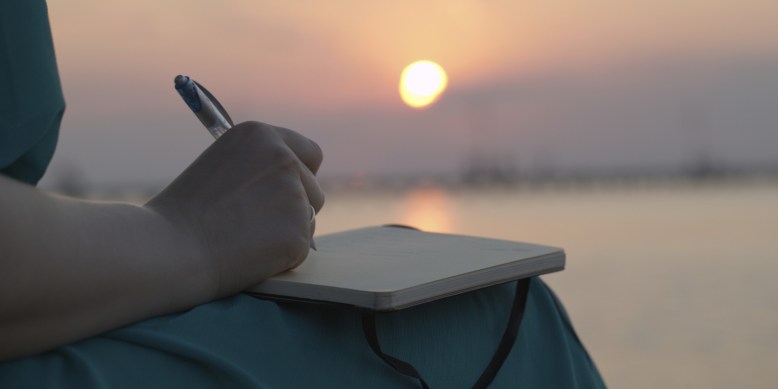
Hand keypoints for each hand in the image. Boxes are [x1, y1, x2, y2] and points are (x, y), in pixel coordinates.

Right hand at [145, 121, 323, 298]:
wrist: (168, 249)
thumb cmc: (183, 214)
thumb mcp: (220, 167)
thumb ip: (257, 168)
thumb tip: (288, 184)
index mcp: (261, 136)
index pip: (309, 153)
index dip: (301, 175)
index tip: (290, 191)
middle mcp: (283, 158)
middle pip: (313, 189)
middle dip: (295, 208)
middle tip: (257, 224)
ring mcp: (294, 195)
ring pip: (309, 220)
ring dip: (287, 231)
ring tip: (244, 238)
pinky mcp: (298, 232)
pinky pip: (301, 247)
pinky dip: (281, 256)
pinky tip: (248, 254)